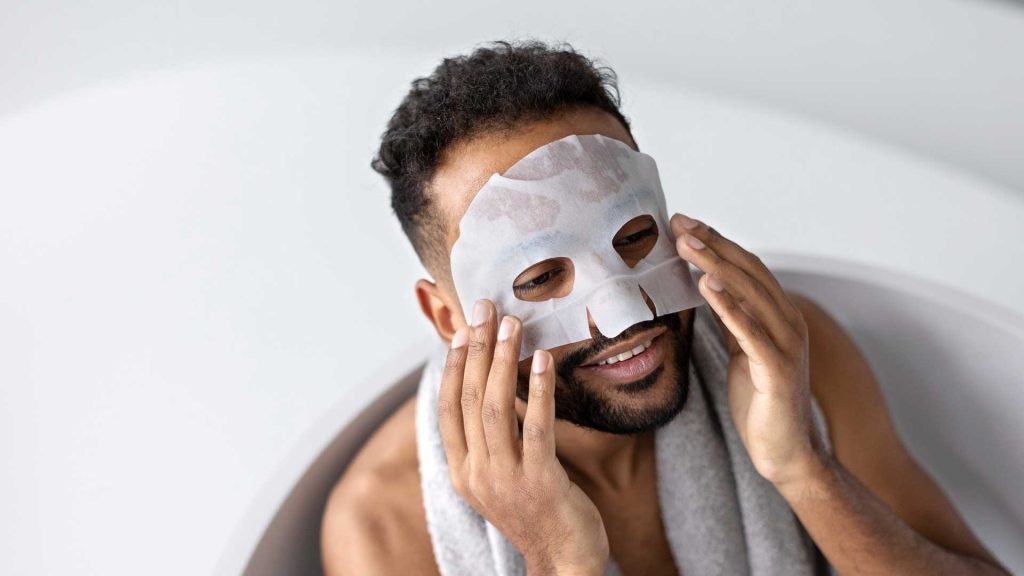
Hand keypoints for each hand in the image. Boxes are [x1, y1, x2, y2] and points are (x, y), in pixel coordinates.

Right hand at [439, 299, 609, 575]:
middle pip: (468, 400)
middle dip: (475, 349)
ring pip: (494, 409)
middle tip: (485, 309)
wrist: (564, 563)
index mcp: (461, 473)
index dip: (452, 367)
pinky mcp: (539, 482)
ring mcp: (504, 480)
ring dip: (501, 361)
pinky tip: (543, 361)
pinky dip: (537, 390)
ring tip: (512, 324)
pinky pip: (535, 428)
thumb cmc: (538, 514)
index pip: (447, 409)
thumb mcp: (502, 479)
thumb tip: (491, 389)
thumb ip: (491, 441)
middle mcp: (475, 475)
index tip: (461, 331)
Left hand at [670, 213, 829, 487]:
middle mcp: (787, 322)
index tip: (683, 223)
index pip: (745, 267)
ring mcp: (786, 345)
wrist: (786, 453)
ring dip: (716, 264)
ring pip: (750, 293)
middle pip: (747, 271)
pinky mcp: (778, 371)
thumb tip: (707, 286)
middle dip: (712, 244)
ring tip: (687, 244)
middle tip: (678, 223)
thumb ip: (731, 319)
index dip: (716, 242)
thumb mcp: (741, 351)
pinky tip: (709, 286)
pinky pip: (752, 332)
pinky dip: (731, 306)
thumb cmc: (762, 402)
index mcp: (777, 316)